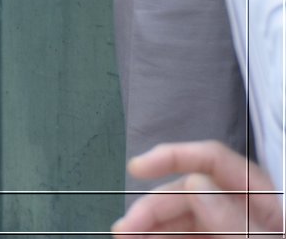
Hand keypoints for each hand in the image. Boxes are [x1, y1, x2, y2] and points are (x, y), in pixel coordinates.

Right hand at [114, 141, 282, 236]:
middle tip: (126, 229)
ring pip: (180, 221)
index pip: (211, 160)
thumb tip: (198, 187)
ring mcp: (227, 232)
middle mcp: (240, 211)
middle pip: (186, 194)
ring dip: (151, 228)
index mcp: (261, 198)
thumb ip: (236, 220)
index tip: (139, 167)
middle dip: (152, 207)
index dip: (172, 156)